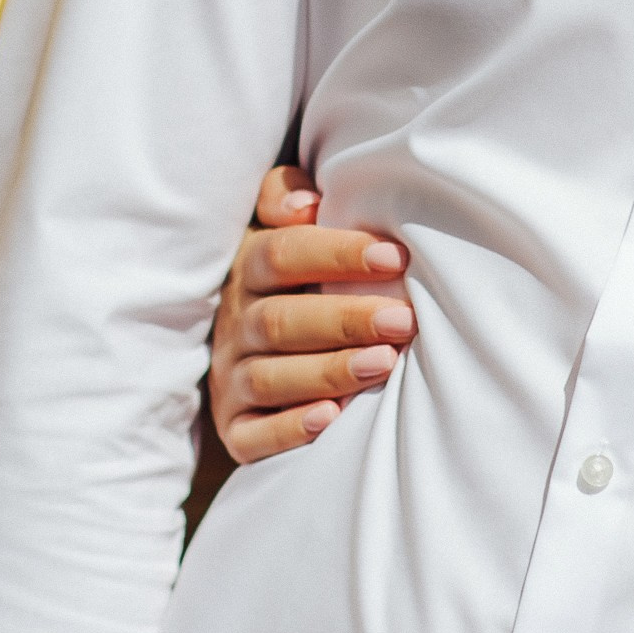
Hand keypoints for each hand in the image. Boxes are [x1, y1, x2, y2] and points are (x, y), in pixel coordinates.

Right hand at [208, 164, 414, 462]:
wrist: (251, 352)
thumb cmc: (293, 281)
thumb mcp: (280, 228)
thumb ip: (285, 197)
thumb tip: (306, 203)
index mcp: (247, 269)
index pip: (282, 254)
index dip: (336, 254)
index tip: (396, 257)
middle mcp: (233, 324)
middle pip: (279, 320)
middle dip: (345, 319)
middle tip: (403, 320)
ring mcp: (229, 378)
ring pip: (269, 378)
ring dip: (328, 371)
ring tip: (384, 362)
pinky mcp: (234, 428)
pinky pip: (252, 435)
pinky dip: (289, 428)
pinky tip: (332, 419)